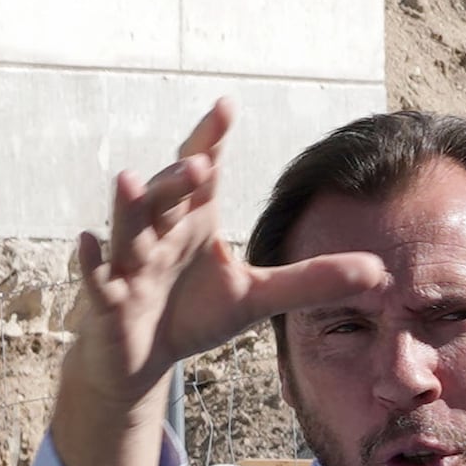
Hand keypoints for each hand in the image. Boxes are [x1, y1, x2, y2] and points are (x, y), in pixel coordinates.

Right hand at [51, 99, 390, 465]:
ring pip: (128, 228)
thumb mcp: (258, 298)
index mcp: (193, 221)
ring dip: (128, 205)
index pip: (203, 173)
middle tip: (200, 160)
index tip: (226, 106)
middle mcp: (159, 233)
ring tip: (128, 178)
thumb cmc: (193, 315)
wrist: (141, 359)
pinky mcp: (109, 299)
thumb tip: (379, 270)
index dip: (211, 139)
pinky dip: (90, 261)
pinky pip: (98, 277)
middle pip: (166, 195)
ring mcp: (130, 264)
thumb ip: (312, 280)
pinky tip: (86, 241)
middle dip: (178, 177)